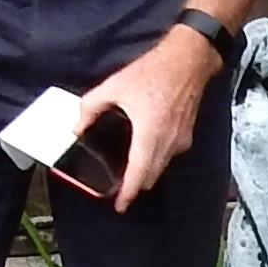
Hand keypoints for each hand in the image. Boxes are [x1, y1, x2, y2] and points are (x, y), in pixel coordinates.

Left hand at [82, 24, 221, 211]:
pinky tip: (146, 148)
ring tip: (131, 170)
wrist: (189, 60)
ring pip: (161, 167)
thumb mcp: (115, 86)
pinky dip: (157, 159)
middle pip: (150, 177)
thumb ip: (91, 108)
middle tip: (120, 188)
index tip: (120, 206)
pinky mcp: (187, 135)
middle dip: (135, 185)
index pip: (137, 177)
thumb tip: (78, 127)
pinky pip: (170, 156)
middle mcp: (167, 144)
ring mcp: (180, 141)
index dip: (127, 195)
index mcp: (148, 137)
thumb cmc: (155, 72)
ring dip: (147, 172)